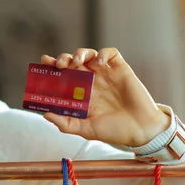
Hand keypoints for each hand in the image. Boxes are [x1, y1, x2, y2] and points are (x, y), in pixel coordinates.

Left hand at [41, 48, 170, 146]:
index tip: (43, 63)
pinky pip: (111, 53)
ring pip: (89, 54)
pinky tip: (99, 62)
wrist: (141, 131)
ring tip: (77, 61)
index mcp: (80, 94)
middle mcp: (91, 82)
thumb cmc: (114, 131)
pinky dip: (103, 53)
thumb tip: (45, 114)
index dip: (52, 67)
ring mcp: (106, 74)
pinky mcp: (121, 69)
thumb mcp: (86, 130)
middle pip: (73, 62)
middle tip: (59, 65)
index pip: (62, 76)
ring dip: (80, 53)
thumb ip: (66, 123)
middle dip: (63, 59)